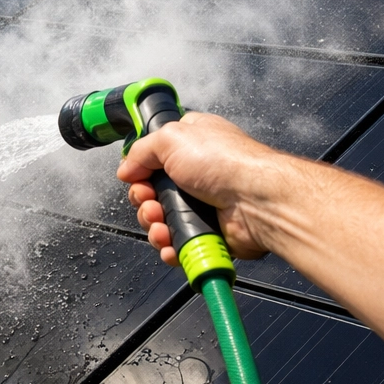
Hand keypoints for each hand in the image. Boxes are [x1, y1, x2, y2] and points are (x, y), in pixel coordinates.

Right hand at [116, 112, 278, 265]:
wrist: (258, 201)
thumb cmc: (227, 162)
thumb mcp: (171, 137)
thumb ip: (141, 151)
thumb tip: (126, 168)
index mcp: (190, 145)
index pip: (153, 158)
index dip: (139, 169)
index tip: (136, 176)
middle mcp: (196, 174)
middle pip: (152, 193)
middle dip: (144, 201)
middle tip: (150, 201)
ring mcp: (202, 205)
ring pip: (161, 221)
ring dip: (154, 225)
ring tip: (161, 223)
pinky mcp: (208, 232)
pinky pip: (178, 243)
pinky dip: (169, 246)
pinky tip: (170, 242)